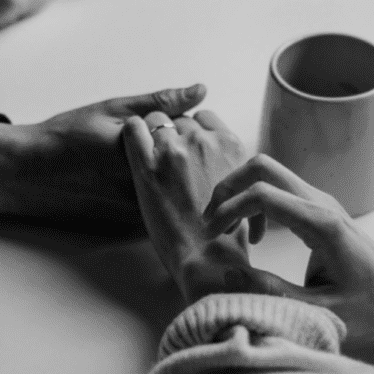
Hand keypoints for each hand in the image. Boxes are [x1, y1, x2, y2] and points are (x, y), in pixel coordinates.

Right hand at [0, 84, 206, 227]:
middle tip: (147, 143)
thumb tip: (200, 90)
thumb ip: (160, 102)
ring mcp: (140, 208)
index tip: (163, 123)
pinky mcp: (133, 223)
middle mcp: (144, 185)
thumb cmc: (69, 136)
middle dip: (182, 152)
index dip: (182, 127)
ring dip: (174, 175)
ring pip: (177, 187)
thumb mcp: (113, 109)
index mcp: (142, 152)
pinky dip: (161, 192)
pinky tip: (131, 181)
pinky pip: (162, 204)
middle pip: (188, 165)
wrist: (29, 173)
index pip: (190, 136)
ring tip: (133, 163)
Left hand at [122, 109, 248, 300]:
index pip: (204, 117)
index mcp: (230, 145)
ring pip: (156, 120)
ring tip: (149, 157)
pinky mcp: (147, 165)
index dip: (192, 129)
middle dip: (172, 134)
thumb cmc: (227, 232)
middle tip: (166, 159)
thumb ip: (231, 164)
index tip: (186, 144)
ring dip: (151, 134)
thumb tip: (222, 158)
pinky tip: (131, 145)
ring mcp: (175, 150)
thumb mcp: (243, 187)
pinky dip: (131, 133)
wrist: (207, 257)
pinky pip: (133, 129)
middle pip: (180, 119)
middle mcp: (204, 141)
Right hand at [202, 154, 373, 338]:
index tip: (213, 236)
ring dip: (240, 194)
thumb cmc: (369, 305)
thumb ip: (273, 292)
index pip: (262, 194)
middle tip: (213, 223)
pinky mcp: (319, 206)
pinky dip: (255, 202)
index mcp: (320, 224)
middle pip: (262, 166)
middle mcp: (320, 202)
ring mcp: (320, 200)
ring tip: (229, 231)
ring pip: (268, 172)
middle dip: (228, 188)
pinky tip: (256, 236)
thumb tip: (229, 274)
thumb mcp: (319, 310)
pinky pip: (278, 188)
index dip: (228, 209)